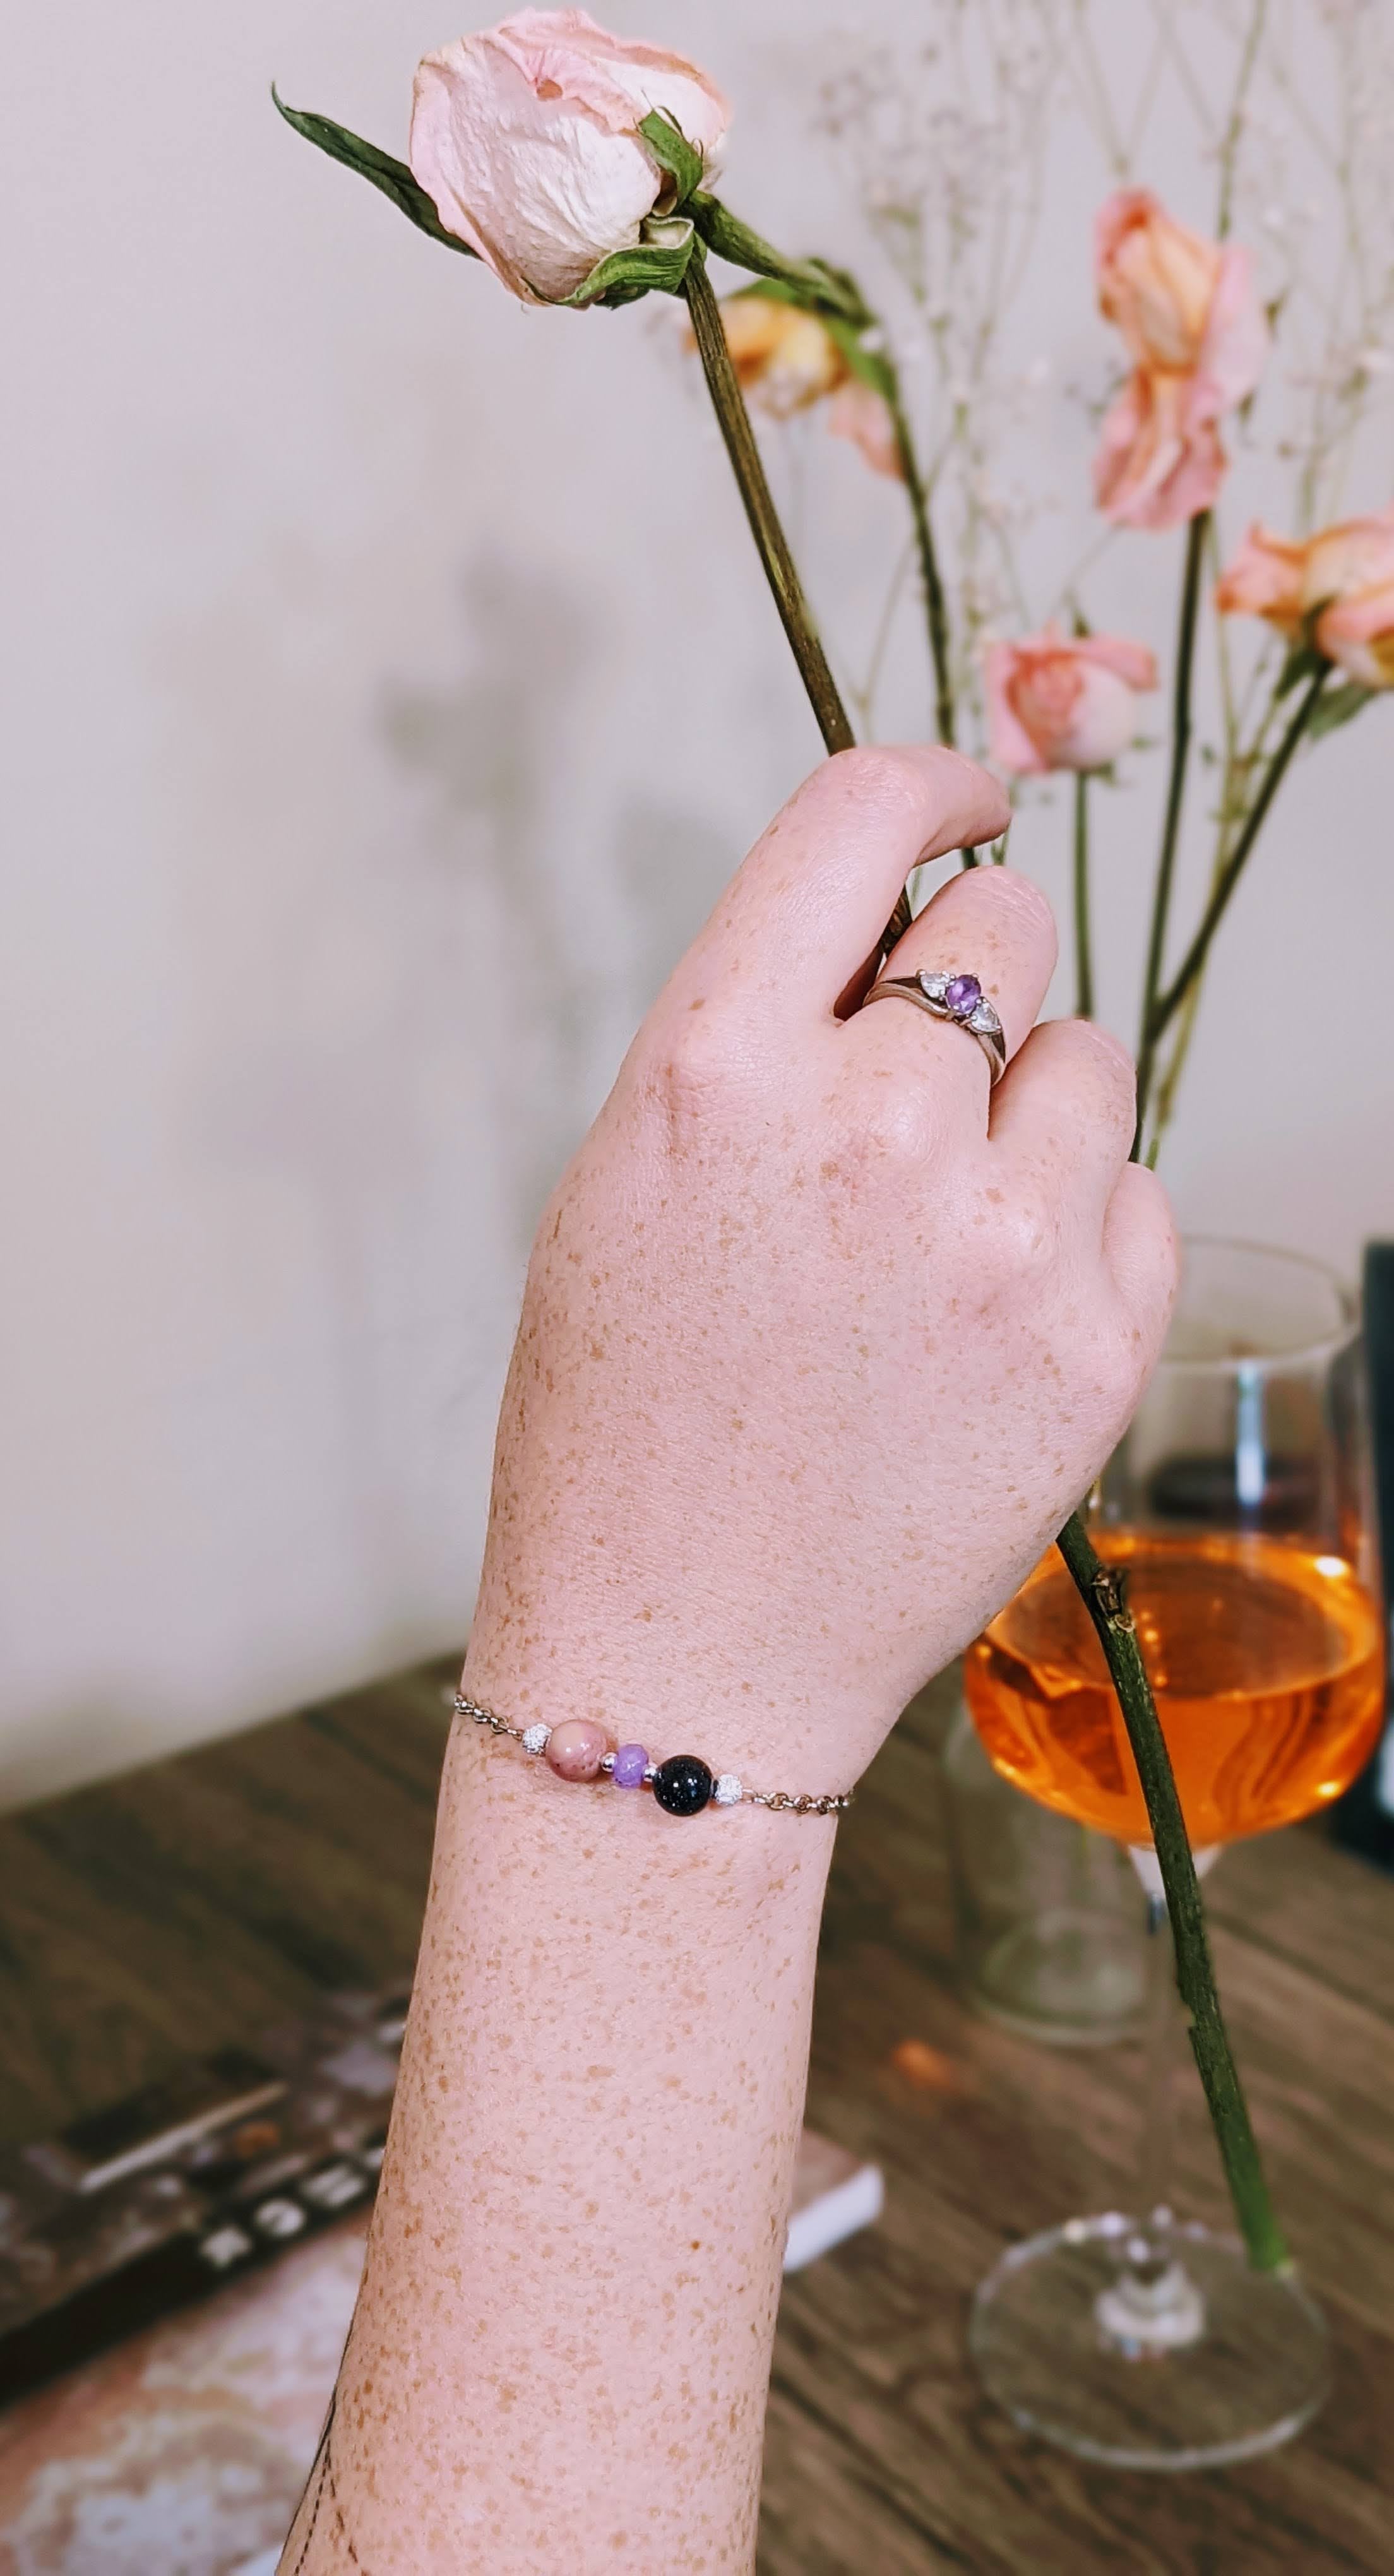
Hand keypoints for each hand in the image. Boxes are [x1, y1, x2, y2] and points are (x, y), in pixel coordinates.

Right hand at [467, 745, 1176, 1788]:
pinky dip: (1084, 1228)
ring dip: (1032, 1108)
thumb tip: (900, 935)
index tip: (962, 802)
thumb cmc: (624, 1432)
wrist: (680, 1662)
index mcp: (715, 1073)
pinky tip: (989, 1312)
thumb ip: (757, 1038)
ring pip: (1093, 1058)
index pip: (861, 818)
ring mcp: (1001, 1241)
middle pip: (1008, 925)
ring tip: (944, 1230)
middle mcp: (871, 1131)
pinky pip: (1143, 1196)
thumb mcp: (623, 1187)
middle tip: (909, 1098)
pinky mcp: (1092, 1348)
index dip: (930, 781)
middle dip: (967, 982)